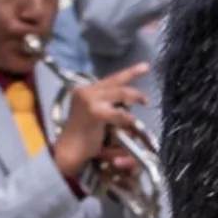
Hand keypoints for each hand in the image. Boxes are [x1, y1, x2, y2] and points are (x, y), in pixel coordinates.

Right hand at [51, 63, 147, 184]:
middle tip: (147, 99)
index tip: (145, 66)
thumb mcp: (97, 116)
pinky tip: (131, 125)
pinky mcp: (95, 112)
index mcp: (85, 91)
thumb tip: (129, 104)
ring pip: (121, 93)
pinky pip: (121, 113)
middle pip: (117, 83)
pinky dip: (129, 119)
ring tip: (142, 106)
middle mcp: (86, 91)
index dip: (130, 72)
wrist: (70, 151)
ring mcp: (89, 100)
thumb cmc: (85, 137)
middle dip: (135, 87)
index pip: (111, 79)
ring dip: (134, 100)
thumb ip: (110, 106)